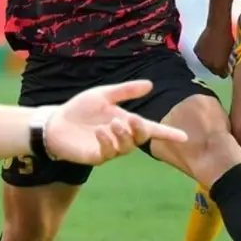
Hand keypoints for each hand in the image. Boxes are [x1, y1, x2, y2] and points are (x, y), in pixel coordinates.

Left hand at [44, 80, 186, 164]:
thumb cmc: (80, 109)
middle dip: (140, 130)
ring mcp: (109, 149)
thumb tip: (150, 84)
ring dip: (122, 135)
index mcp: (126, 122)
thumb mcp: (103, 95)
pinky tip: (101, 132)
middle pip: (140, 139)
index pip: (151, 129)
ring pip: (125, 147)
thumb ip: (125, 91)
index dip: (167, 133)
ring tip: (112, 123)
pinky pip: (107, 153)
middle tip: (132, 119)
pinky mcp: (95, 157)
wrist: (56, 122)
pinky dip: (107, 142)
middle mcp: (121, 137)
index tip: (184, 137)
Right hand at [194, 23, 235, 77]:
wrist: (218, 26)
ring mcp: (201, 58)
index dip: (225, 71)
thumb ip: (230, 62)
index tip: (227, 67)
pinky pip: (201, 56)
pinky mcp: (196, 51)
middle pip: (213, 70)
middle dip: (217, 66)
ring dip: (210, 60)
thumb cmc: (229, 38)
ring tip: (215, 52)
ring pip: (206, 63)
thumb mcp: (232, 52)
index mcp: (219, 66)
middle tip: (221, 59)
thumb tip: (230, 67)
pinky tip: (209, 48)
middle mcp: (209, 65)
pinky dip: (204, 54)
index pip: (222, 75)